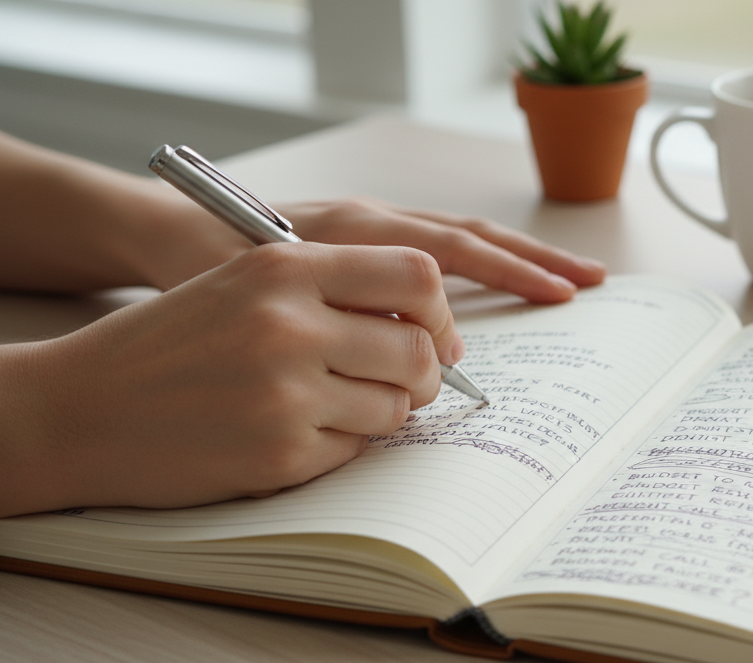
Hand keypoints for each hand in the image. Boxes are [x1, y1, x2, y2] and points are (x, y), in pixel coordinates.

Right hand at [0, 242, 455, 516]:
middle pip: (418, 350)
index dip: (438, 312)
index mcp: (282, 267)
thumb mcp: (239, 284)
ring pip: (396, 408)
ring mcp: (286, 392)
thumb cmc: (164, 346)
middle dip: (423, 375)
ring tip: (336, 409)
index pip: (416, 273)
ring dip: (381, 414)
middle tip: (402, 386)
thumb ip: (327, 288)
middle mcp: (289, 323)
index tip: (433, 335)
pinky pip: (355, 452)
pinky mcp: (280, 453)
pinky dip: (338, 448)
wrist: (75, 409)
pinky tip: (293, 435)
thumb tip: (424, 323)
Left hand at [139, 196, 606, 300]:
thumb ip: (340, 319)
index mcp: (354, 232)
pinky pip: (437, 247)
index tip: (547, 304)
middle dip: (535, 259)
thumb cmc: (204, 266)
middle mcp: (372, 222)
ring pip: (461, 238)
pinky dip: (481, 264)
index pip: (448, 253)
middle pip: (471, 237)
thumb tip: (425, 351)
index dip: (501, 277)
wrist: (163, 230)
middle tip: (589, 282)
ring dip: (518, 258)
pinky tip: (506, 284)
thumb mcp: (263, 295)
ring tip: (571, 278)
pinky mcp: (365, 239)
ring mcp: (372, 227)